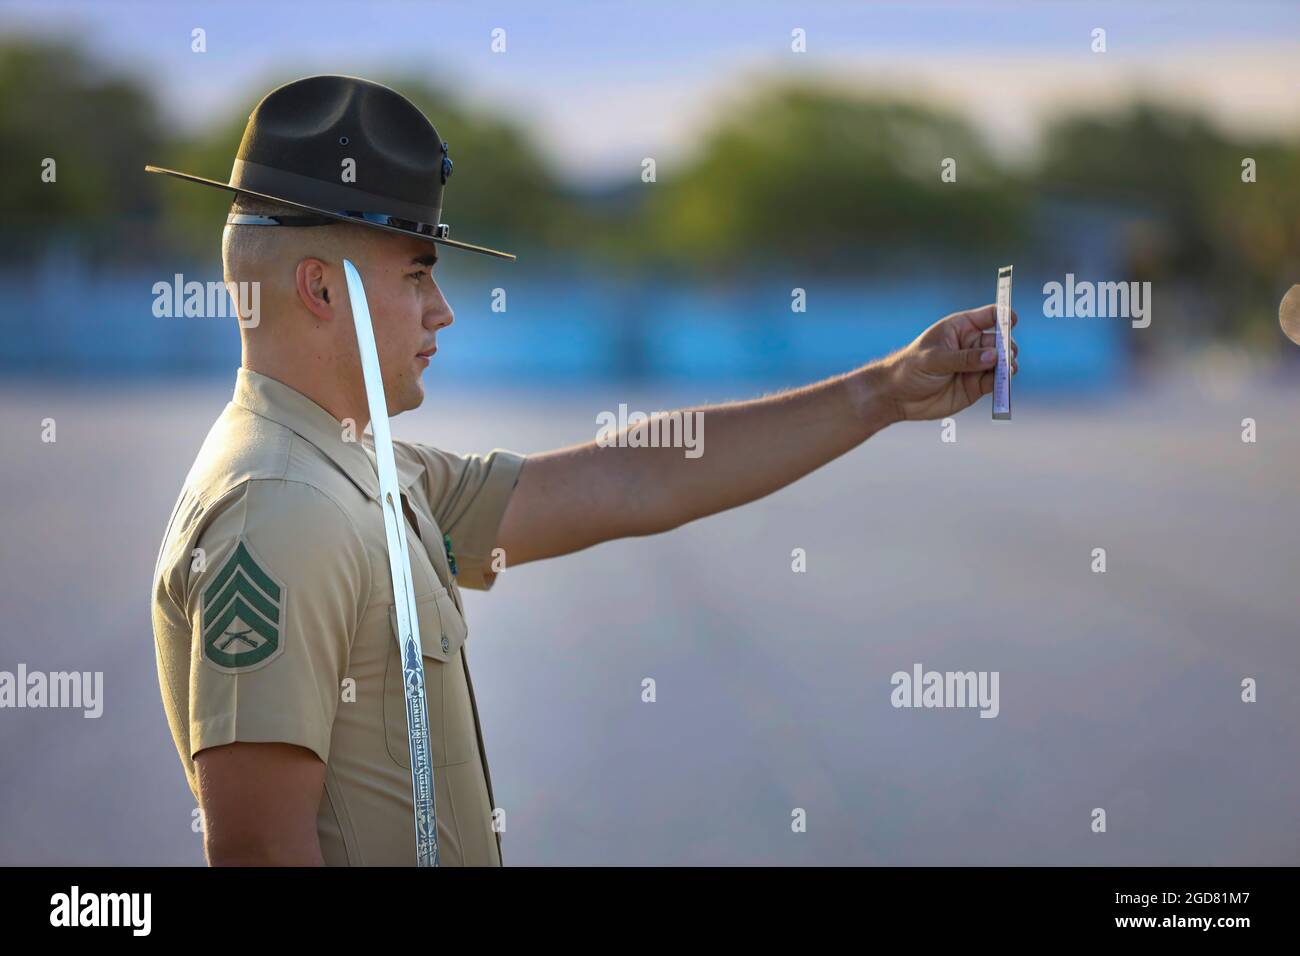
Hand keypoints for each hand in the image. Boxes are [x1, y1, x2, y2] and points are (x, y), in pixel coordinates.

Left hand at [877, 304, 1018, 421]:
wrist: (897, 396)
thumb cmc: (911, 369)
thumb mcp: (934, 359)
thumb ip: (963, 358)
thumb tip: (994, 356)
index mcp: (961, 328)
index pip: (990, 315)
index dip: (1004, 316)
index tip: (1012, 322)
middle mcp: (973, 345)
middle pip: (1001, 341)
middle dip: (1007, 347)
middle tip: (1004, 357)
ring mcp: (976, 366)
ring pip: (1002, 362)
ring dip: (1008, 365)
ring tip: (1006, 370)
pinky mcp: (977, 386)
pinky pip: (996, 382)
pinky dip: (1002, 383)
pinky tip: (1002, 384)